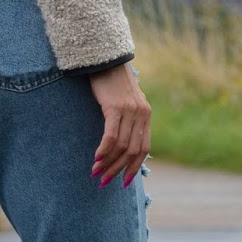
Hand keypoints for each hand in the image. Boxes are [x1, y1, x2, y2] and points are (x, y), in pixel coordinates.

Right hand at [88, 62, 150, 187]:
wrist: (105, 59)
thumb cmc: (111, 82)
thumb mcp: (125, 101)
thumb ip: (128, 119)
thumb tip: (122, 141)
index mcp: (146, 115)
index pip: (144, 149)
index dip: (133, 167)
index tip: (123, 182)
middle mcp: (141, 114)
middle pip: (132, 151)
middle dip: (118, 170)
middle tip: (104, 183)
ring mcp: (130, 111)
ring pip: (122, 146)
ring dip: (108, 163)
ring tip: (96, 173)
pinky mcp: (116, 107)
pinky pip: (112, 136)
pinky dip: (104, 150)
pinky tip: (96, 159)